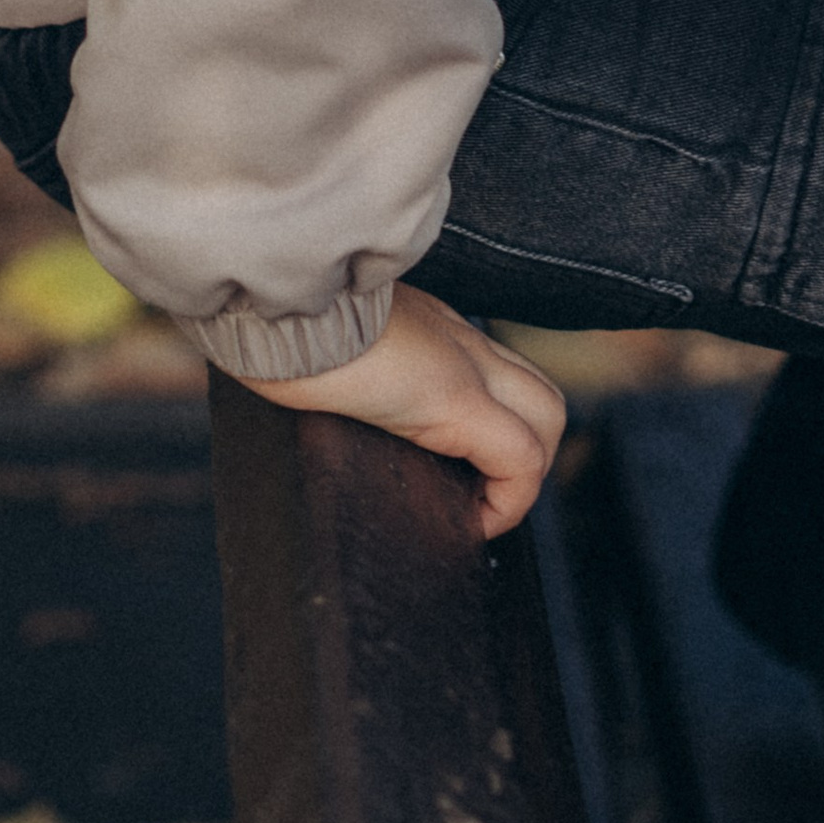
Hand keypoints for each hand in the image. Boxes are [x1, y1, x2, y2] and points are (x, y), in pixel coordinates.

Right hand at [238, 284, 566, 537]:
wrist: (276, 299)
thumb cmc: (279, 322)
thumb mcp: (322, 337)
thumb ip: (340, 352)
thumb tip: (304, 380)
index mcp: (426, 327)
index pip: (493, 369)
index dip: (496, 425)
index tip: (459, 471)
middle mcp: (457, 341)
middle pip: (539, 395)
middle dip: (527, 455)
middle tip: (479, 497)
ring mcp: (464, 366)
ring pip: (547, 419)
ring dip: (526, 476)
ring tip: (477, 512)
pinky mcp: (454, 399)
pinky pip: (520, 458)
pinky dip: (511, 500)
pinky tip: (470, 524)